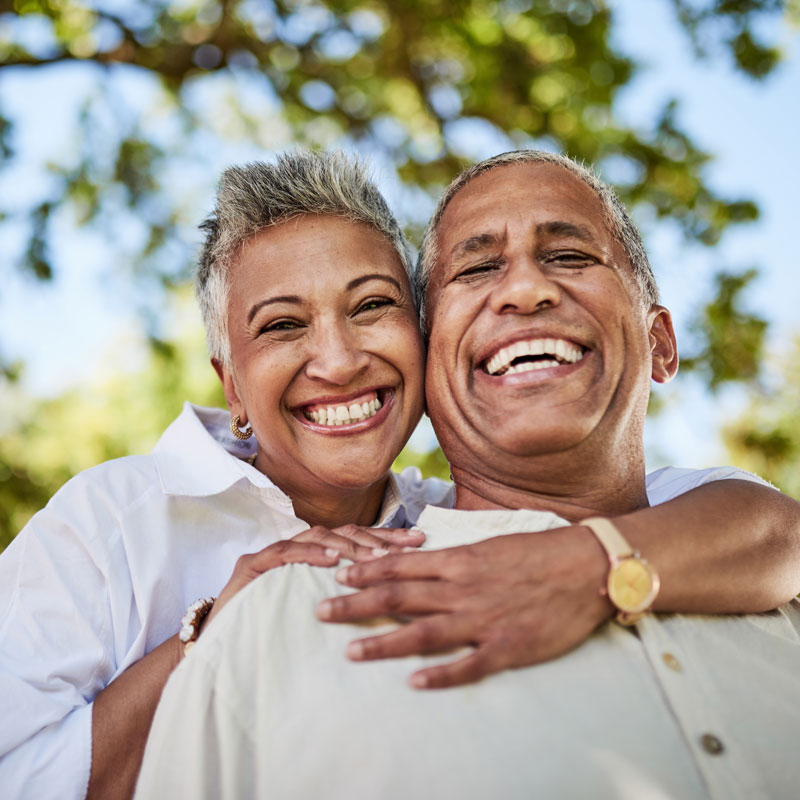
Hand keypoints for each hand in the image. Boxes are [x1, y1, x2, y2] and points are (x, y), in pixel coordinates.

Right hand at [205, 525, 424, 629]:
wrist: (217, 647)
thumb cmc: (269, 631)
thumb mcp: (315, 612)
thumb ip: (344, 598)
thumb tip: (392, 601)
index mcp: (314, 558)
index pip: (356, 539)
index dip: (388, 537)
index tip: (420, 541)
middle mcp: (296, 548)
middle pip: (342, 532)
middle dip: (378, 537)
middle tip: (411, 544)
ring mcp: (273, 554)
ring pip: (316, 536)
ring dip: (349, 545)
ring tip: (378, 556)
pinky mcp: (251, 566)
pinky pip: (283, 554)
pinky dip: (309, 554)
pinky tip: (332, 559)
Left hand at [317, 525, 613, 688]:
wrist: (587, 565)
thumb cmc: (539, 551)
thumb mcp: (491, 544)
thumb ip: (455, 556)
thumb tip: (421, 558)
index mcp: (459, 561)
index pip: (401, 567)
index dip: (366, 571)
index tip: (339, 575)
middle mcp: (462, 589)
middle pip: (398, 597)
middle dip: (356, 605)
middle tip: (322, 612)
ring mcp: (482, 619)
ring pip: (422, 632)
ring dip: (383, 643)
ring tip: (350, 651)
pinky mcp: (507, 647)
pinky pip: (468, 665)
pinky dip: (440, 674)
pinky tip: (413, 682)